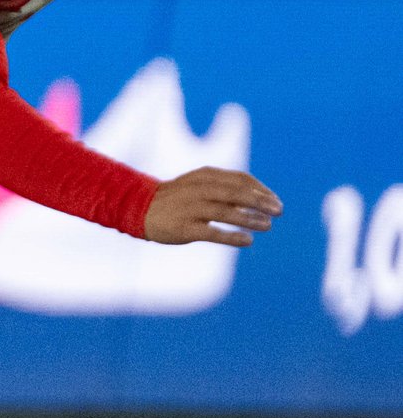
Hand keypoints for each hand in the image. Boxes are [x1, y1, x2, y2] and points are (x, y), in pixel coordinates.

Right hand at [142, 167, 280, 246]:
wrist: (138, 209)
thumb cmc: (176, 199)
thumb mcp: (198, 185)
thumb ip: (225, 190)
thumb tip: (259, 200)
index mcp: (204, 176)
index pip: (240, 179)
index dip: (261, 189)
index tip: (275, 201)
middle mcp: (198, 190)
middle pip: (235, 193)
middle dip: (260, 202)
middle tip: (279, 211)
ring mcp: (189, 208)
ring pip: (226, 212)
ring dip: (250, 219)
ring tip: (267, 225)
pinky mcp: (183, 228)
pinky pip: (212, 232)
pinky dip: (232, 236)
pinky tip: (247, 240)